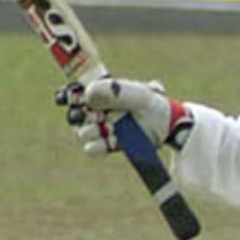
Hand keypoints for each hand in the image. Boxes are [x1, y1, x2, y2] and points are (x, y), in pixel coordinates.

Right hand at [56, 78, 193, 156]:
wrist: (170, 125)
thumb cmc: (154, 104)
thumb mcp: (139, 95)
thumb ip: (115, 92)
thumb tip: (87, 94)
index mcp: (103, 92)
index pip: (75, 90)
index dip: (70, 93)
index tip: (72, 95)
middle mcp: (98, 110)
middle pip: (74, 113)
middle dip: (80, 115)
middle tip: (95, 116)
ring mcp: (102, 128)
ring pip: (82, 131)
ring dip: (89, 131)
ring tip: (104, 129)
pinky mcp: (107, 145)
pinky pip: (92, 148)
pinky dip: (95, 146)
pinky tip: (103, 142)